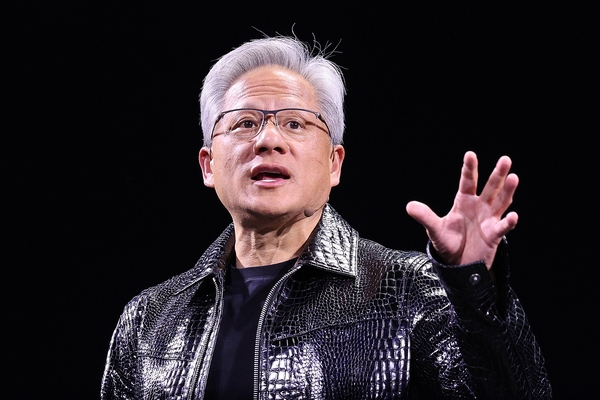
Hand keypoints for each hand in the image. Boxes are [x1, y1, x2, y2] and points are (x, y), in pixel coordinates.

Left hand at [406, 151, 518, 268]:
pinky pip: (503, 226)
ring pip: (501, 201)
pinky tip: (513, 216)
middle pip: (491, 187)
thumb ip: (425, 217)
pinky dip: (509, 222)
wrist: (458, 264)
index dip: (469, 169)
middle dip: (498, 174)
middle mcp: (479, 206)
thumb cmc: (448, 243)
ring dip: (508, 190)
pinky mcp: (494, 234)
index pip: (467, 181)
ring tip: (514, 177)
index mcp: (464, 201)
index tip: (470, 154)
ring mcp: (489, 219)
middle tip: (505, 159)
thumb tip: (409, 206)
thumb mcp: (434, 229)